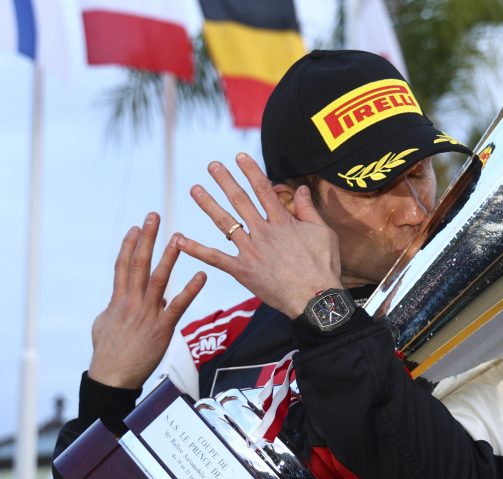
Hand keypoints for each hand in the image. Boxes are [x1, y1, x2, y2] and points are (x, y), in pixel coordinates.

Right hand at [88, 212, 206, 388]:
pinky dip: (191, 289)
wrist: (112, 377)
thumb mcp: (103, 324)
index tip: (136, 227)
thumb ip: (113, 306)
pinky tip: (202, 275)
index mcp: (117, 300)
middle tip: (153, 216)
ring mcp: (147, 314)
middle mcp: (131, 302)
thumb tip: (119, 297)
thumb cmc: (107, 352)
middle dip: (147, 239)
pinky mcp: (162, 328)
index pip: (123, 265)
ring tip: (178, 237)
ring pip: (158, 279)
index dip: (130, 245)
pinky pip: (178, 305)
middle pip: (139, 264)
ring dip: (168, 257)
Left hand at [176, 153, 341, 318]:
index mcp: (282, 221)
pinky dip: (196, 250)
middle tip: (212, 165)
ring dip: (208, 204)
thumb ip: (308, 209)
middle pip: (240, 200)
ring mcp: (251, 250)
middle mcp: (263, 231)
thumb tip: (302, 189)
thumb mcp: (323, 232)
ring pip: (225, 223)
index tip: (239, 156)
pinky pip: (215, 258)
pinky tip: (178, 240)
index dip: (250, 171)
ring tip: (195, 189)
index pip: (263, 189)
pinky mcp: (242, 270)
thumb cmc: (323, 266)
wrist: (315, 298)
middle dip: (225, 181)